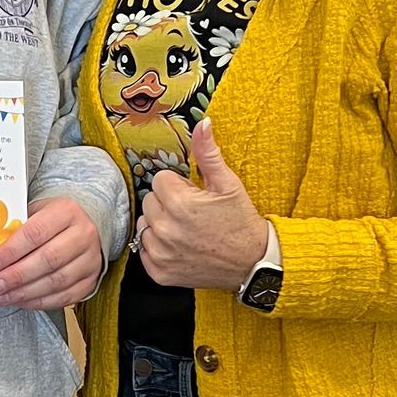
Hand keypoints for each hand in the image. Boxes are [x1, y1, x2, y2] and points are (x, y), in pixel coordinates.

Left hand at [0, 195, 104, 310]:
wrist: (83, 226)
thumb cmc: (51, 220)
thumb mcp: (33, 213)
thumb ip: (13, 230)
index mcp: (66, 212)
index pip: (35, 233)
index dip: (10, 252)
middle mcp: (83, 234)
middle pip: (47, 260)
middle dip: (15, 277)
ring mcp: (90, 259)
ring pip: (56, 282)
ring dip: (24, 293)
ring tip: (1, 296)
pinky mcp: (91, 280)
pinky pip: (64, 297)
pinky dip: (39, 302)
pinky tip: (20, 300)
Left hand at [137, 122, 273, 291]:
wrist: (252, 262)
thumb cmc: (241, 222)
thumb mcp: (228, 184)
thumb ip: (208, 153)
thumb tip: (201, 124)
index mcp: (180, 203)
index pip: (160, 180)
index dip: (179, 186)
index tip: (194, 197)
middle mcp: (166, 229)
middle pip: (150, 202)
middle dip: (168, 204)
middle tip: (192, 214)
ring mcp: (161, 253)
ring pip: (145, 226)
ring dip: (160, 226)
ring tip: (186, 231)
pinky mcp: (160, 273)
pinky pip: (145, 252)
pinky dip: (159, 249)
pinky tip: (180, 248)